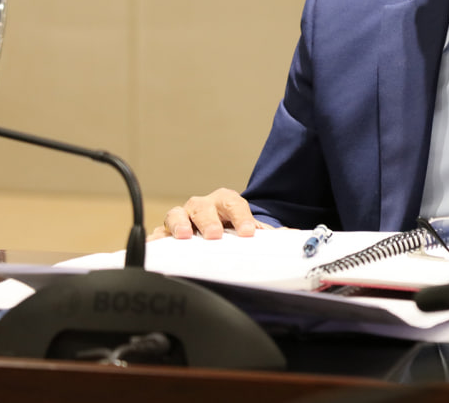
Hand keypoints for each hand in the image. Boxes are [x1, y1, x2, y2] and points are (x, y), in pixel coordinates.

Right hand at [148, 188, 265, 239]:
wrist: (214, 230)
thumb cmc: (231, 228)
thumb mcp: (250, 229)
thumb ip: (269, 234)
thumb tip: (292, 237)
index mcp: (226, 202)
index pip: (234, 204)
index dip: (242, 217)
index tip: (248, 233)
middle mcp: (202, 206)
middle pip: (203, 207)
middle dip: (208, 220)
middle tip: (214, 235)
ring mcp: (182, 217)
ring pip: (176, 214)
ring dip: (179, 224)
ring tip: (183, 236)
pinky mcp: (165, 232)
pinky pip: (158, 233)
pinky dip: (156, 239)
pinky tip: (157, 246)